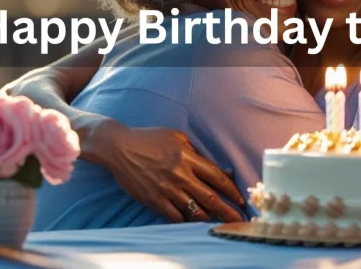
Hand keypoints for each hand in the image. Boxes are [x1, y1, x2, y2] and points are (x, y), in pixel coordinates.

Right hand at [92, 120, 245, 222]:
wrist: (119, 147)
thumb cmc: (150, 139)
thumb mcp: (177, 137)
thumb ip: (197, 151)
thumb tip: (217, 166)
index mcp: (188, 157)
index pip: (217, 177)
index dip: (232, 191)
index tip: (241, 200)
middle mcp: (180, 174)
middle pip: (210, 197)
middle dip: (228, 211)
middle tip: (239, 220)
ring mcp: (167, 188)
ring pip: (194, 210)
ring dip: (209, 219)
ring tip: (219, 224)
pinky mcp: (154, 199)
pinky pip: (174, 216)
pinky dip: (186, 222)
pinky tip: (193, 224)